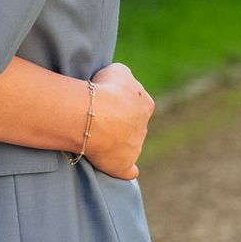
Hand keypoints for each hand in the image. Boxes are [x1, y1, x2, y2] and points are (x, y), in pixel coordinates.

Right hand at [82, 62, 151, 179]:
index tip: (107, 102)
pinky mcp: (123, 165)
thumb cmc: (105, 90)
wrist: (96, 115)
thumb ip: (124, 77)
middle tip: (98, 120)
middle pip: (134, 126)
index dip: (121, 103)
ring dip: (118, 143)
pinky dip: (126, 170)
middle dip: (121, 124)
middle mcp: (143, 127)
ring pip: (130, 145)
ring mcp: (135, 147)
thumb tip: (123, 82)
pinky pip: (129, 170)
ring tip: (94, 137)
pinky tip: (124, 170)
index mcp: (145, 104)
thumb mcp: (117, 71)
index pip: (138, 104)